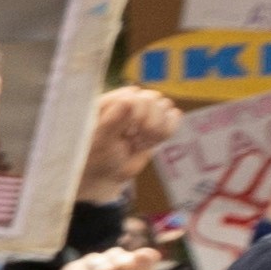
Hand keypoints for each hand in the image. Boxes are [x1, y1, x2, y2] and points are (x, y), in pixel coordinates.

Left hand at [76, 85, 178, 200]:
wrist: (107, 173)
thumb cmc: (97, 158)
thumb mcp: (100, 144)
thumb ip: (111, 122)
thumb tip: (128, 100)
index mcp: (107, 101)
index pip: (133, 96)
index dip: (136, 117)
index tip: (127, 135)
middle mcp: (125, 99)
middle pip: (152, 99)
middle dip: (146, 126)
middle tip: (131, 141)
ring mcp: (142, 107)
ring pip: (164, 105)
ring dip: (155, 131)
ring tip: (137, 142)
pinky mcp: (156, 118)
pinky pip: (174, 115)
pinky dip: (166, 132)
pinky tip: (149, 141)